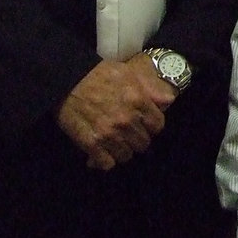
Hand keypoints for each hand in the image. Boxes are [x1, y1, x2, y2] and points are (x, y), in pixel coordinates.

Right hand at [56, 57, 171, 170]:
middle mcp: (126, 120)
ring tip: (115, 142)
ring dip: (122, 150)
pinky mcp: (91, 144)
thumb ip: (151, 89)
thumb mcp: (129, 74)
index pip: (157, 126)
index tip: (144, 125)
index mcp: (138, 101)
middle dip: (137, 138)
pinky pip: (107, 163)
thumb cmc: (99, 74)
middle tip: (128, 133)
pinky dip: (105, 160)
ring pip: (126, 155)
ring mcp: (109, 134)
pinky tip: (102, 151)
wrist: (68, 80)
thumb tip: (169, 101)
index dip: (151, 126)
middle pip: (143, 143)